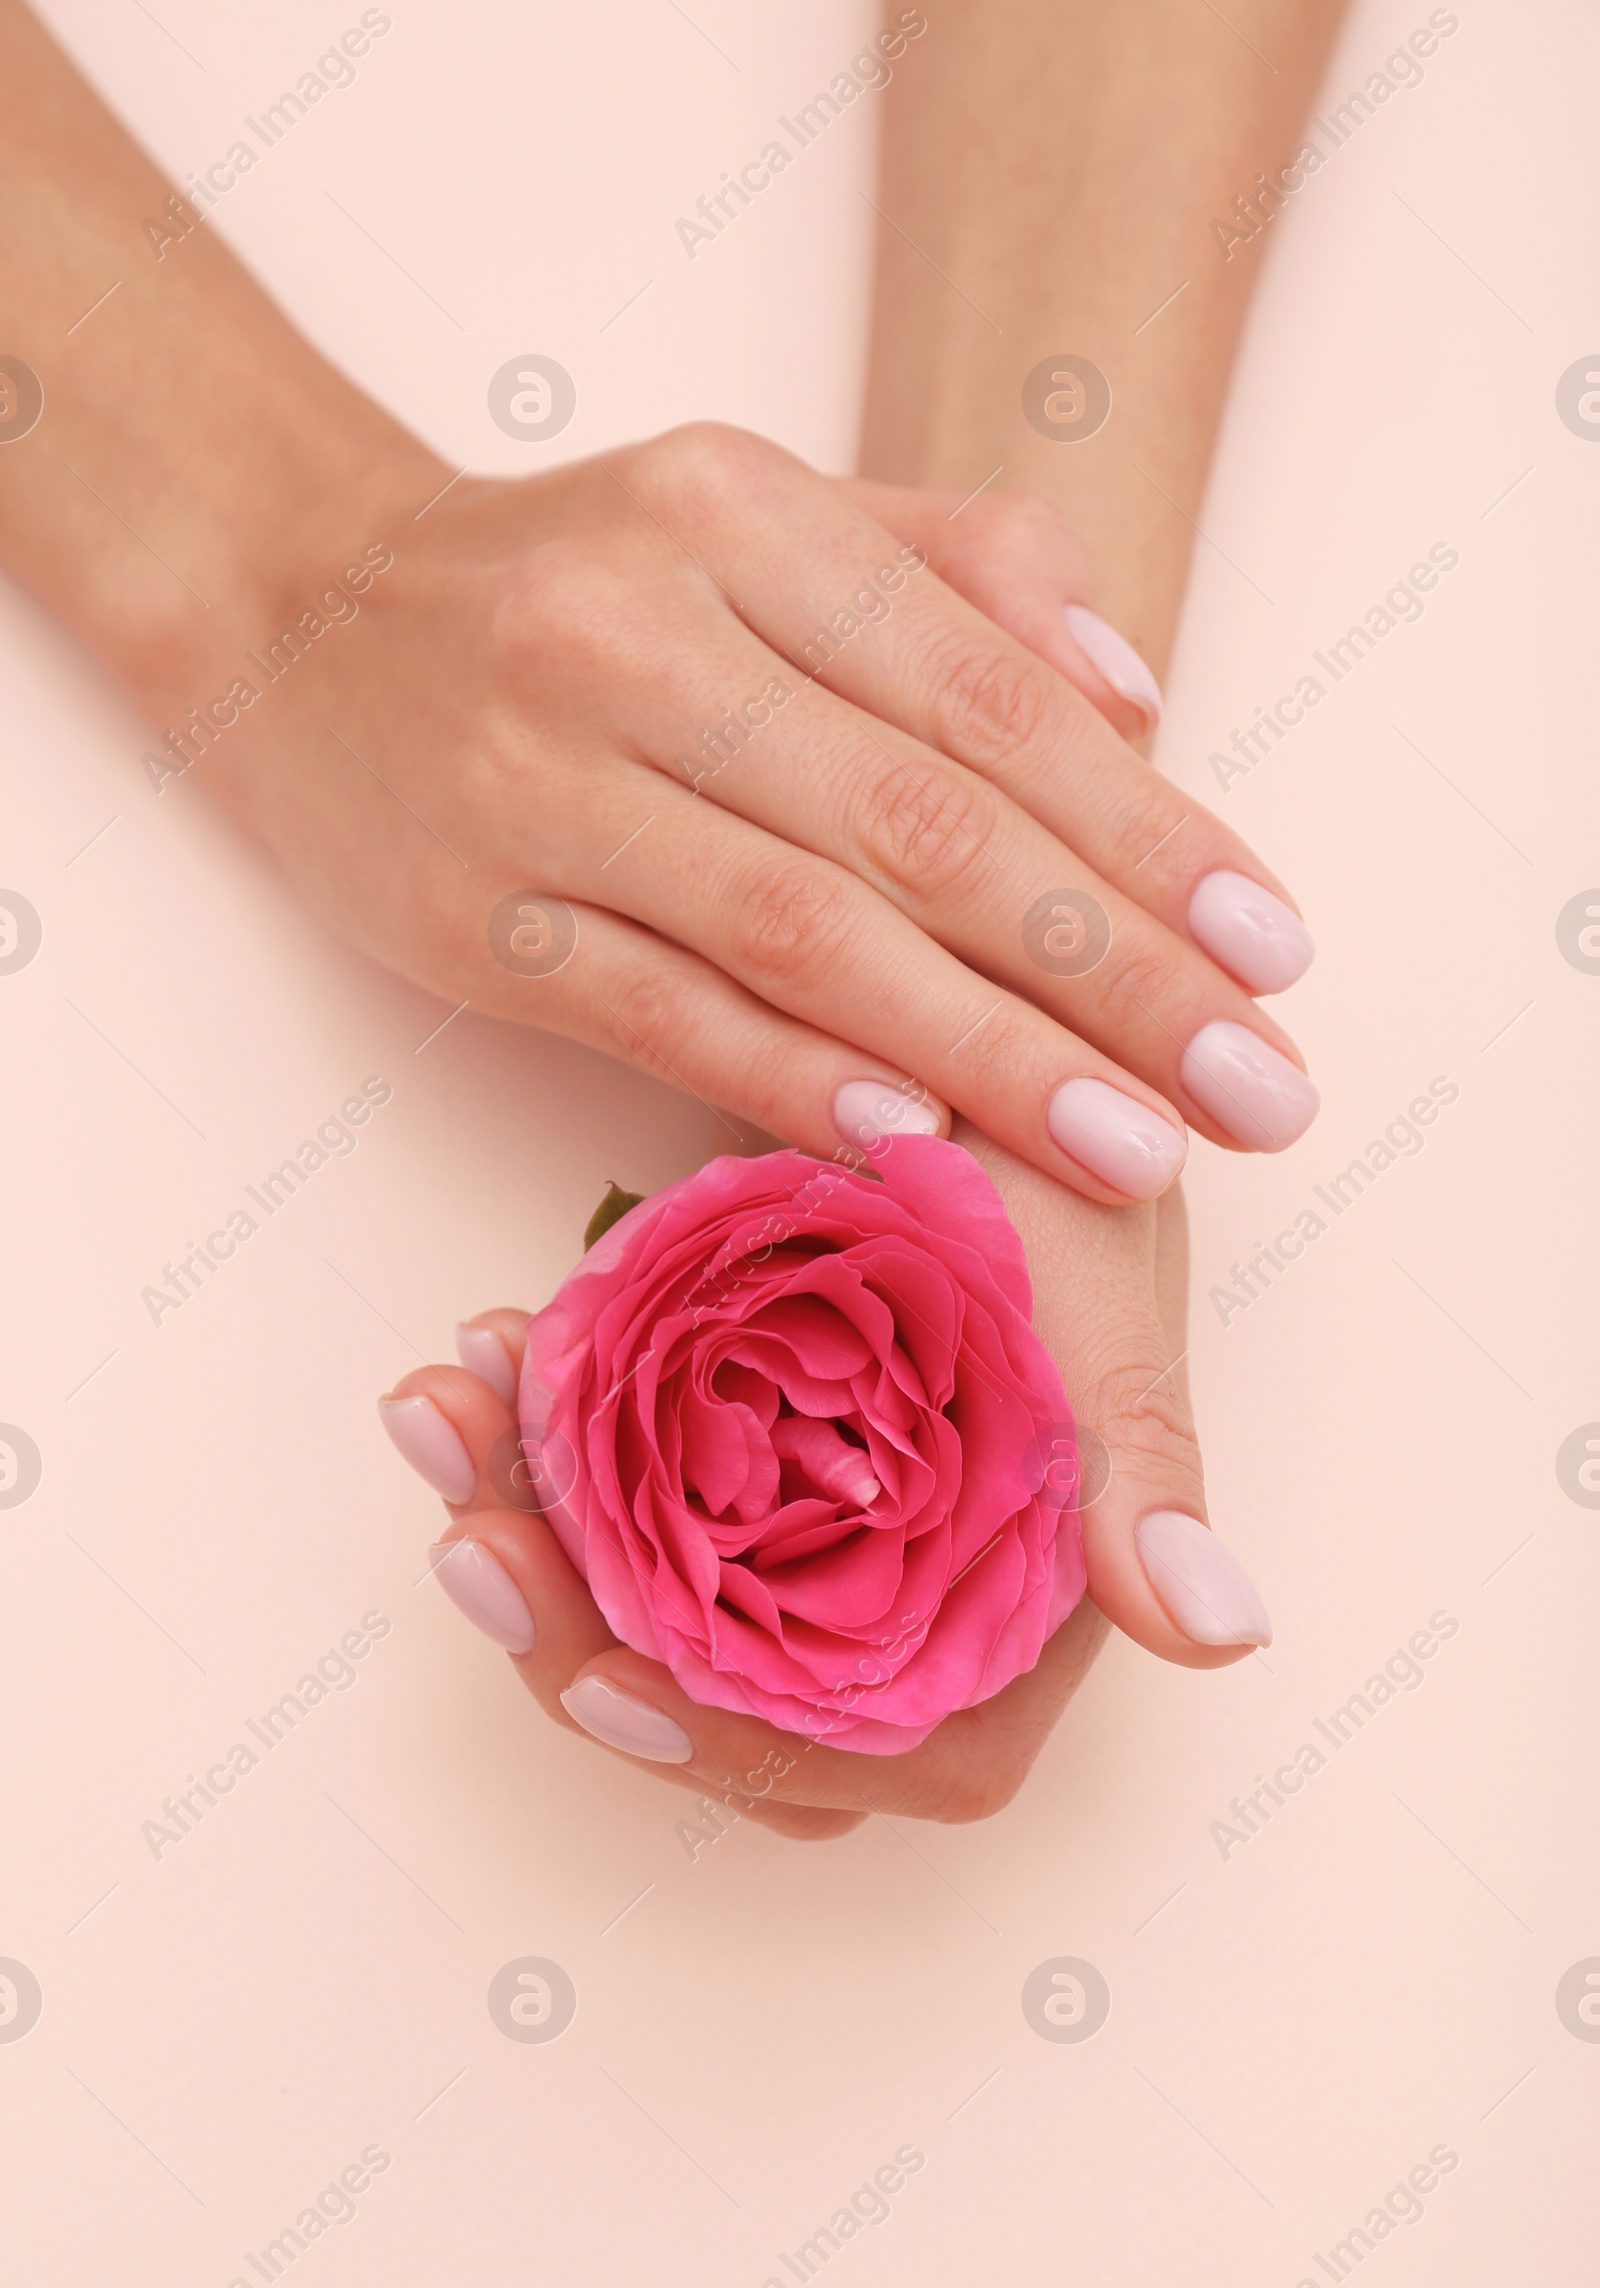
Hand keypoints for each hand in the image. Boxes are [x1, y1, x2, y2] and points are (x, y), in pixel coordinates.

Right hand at [181, 426, 1317, 1203]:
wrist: (288, 611)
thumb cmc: (566, 579)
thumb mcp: (756, 513)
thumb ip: (956, 570)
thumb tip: (1141, 691)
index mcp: (738, 518)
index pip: (989, 694)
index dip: (1148, 832)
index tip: (1272, 952)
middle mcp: (638, 633)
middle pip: (922, 822)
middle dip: (1114, 970)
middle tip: (1255, 1088)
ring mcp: (538, 778)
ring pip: (801, 928)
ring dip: (989, 1051)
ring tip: (1134, 1147)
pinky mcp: (465, 911)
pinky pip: (655, 1007)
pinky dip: (789, 1076)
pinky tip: (917, 1139)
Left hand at [378, 1140, 1267, 1836]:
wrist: (978, 1051)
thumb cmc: (1064, 1166)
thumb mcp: (1102, 1289)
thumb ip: (1148, 1465)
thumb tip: (1221, 1640)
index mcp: (1012, 1612)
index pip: (872, 1757)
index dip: (733, 1750)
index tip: (601, 1679)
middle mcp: (899, 1600)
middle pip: (719, 1708)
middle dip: (571, 1635)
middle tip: (471, 1528)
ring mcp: (797, 1531)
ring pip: (641, 1615)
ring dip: (526, 1534)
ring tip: (445, 1414)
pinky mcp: (720, 1455)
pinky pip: (607, 1501)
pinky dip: (534, 1445)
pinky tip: (481, 1357)